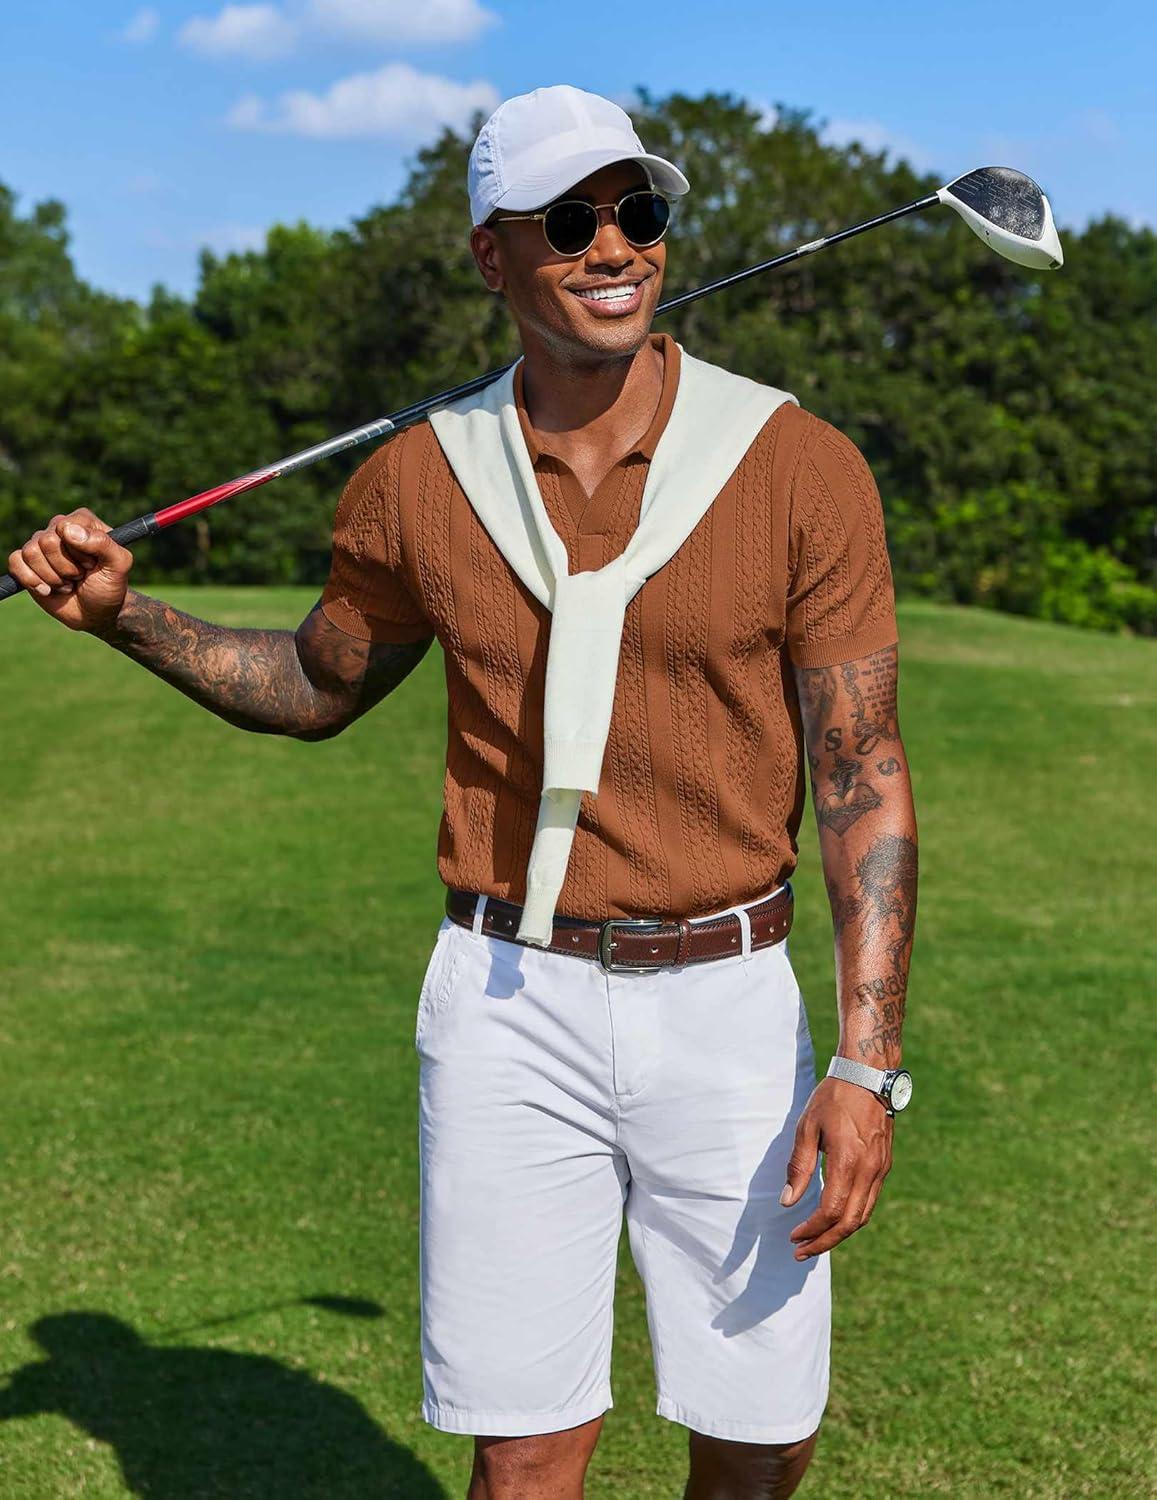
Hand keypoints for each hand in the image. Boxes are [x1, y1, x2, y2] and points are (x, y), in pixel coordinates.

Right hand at [7, 508, 132, 633]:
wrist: (95, 613)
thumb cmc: (109, 587)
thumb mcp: (119, 565)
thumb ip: (103, 544)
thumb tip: (68, 531)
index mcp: (83, 522)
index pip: (66, 527)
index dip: (78, 552)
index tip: (92, 565)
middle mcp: (59, 528)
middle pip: (47, 541)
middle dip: (65, 568)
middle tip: (79, 576)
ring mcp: (41, 545)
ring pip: (31, 553)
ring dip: (52, 577)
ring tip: (67, 583)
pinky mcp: (26, 562)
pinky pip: (15, 562)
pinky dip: (31, 580)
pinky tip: (48, 590)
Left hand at [780, 1076, 892, 1259]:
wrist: (869, 1074)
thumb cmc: (833, 1097)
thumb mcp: (807, 1127)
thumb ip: (799, 1166)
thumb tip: (788, 1201)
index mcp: (848, 1162)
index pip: (830, 1212)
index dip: (812, 1230)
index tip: (793, 1236)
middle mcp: (869, 1171)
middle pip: (849, 1223)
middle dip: (824, 1241)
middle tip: (801, 1251)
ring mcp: (880, 1170)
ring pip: (862, 1216)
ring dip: (839, 1233)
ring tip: (816, 1240)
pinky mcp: (884, 1165)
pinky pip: (869, 1201)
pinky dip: (852, 1216)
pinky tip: (835, 1218)